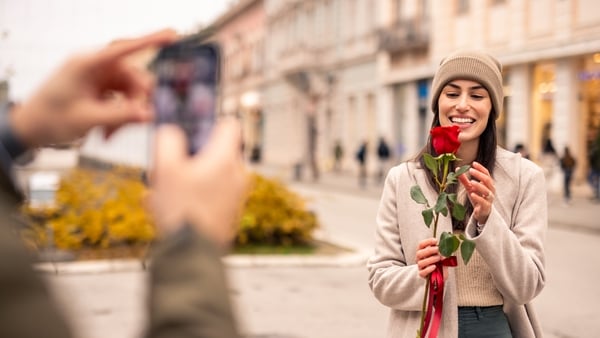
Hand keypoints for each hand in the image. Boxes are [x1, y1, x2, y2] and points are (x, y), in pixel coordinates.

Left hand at [10, 29, 176, 147]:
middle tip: (134, 124)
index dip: (150, 40)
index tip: (172, 35)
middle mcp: (97, 67)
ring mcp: (100, 78)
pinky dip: (121, 116)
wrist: (31, 128)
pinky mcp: (102, 89)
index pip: (124, 49)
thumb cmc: (51, 118)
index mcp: (88, 64)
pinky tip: (108, 132)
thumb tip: (150, 114)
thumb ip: (121, 115)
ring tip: (110, 134)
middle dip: (136, 103)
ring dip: (127, 114)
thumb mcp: (88, 119)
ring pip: (131, 92)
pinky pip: (124, 99)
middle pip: (134, 78)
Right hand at [149, 118, 248, 247]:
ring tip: (159, 194)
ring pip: (209, 176)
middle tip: (167, 167)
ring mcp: (236, 195)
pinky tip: (165, 209)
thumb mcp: (166, 168)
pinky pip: (209, 195)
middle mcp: (238, 175)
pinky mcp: (230, 213)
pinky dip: (191, 197)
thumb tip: (171, 131)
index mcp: (227, 159)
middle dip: (189, 157)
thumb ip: (168, 140)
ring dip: (185, 179)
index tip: (192, 129)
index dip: (210, 122)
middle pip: (215, 152)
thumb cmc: (182, 209)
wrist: (193, 255)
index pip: (230, 125)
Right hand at [416, 238, 446, 279]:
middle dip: (429, 250)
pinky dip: (429, 269)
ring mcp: (420, 267)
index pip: (421, 244)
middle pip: (419, 253)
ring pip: (421, 263)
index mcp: (422, 251)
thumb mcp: (439, 255)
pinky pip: (423, 272)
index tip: (435, 241)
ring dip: (431, 259)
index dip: (427, 242)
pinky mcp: (422, 274)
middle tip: (438, 249)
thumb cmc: (437, 262)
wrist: (437, 275)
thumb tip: (445, 249)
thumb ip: (441, 252)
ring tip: (438, 258)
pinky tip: (434, 267)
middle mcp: (419, 258)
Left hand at [458, 161, 494, 223]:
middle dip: (479, 175)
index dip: (481, 168)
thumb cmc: (477, 198)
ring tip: (471, 182)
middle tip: (471, 170)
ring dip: (479, 186)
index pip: (486, 174)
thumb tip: (457, 169)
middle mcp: (491, 190)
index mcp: (488, 184)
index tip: (473, 163)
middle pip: (487, 180)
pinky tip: (472, 194)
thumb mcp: (470, 187)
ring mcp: (489, 198)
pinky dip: (478, 198)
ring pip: (487, 191)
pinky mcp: (486, 207)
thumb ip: (464, 179)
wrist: (481, 212)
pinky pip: (483, 201)